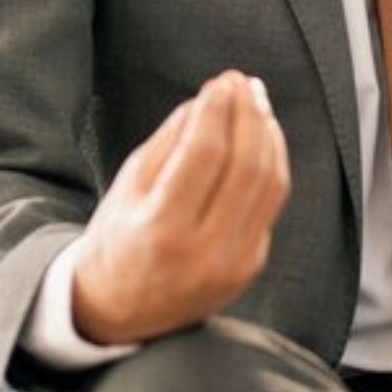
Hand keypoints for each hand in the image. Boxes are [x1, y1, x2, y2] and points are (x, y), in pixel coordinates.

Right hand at [71, 69, 290, 344]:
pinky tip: (262, 136)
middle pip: (247, 167)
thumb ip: (170, 140)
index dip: (217, 111)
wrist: (122, 311)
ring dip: (268, 134)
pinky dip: (272, 162)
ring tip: (255, 100)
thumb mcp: (128, 186)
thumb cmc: (119, 239)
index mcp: (162, 231)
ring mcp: (234, 264)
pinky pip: (271, 203)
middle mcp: (205, 252)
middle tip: (243, 83)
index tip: (221, 81)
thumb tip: (209, 98)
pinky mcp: (251, 265)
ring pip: (270, 184)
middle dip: (248, 115)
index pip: (204, 155)